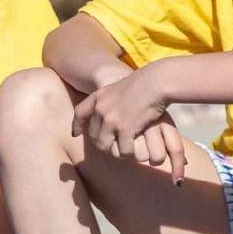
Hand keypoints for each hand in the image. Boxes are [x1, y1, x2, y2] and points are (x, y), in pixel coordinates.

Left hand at [72, 67, 185, 184]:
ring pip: (106, 147)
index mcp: (98, 96)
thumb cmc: (146, 82)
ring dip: (116, 151)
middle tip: (116, 146)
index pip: (80, 113)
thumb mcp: (122, 88)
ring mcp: (111, 120)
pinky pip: (123, 150)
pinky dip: (130, 152)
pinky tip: (136, 147)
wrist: (157, 81)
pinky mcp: (124, 129)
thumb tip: (113, 114)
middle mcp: (100, 109)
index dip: (77, 125)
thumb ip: (114, 100)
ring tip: (126, 150)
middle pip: (94, 136)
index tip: (75, 134)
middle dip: (104, 144)